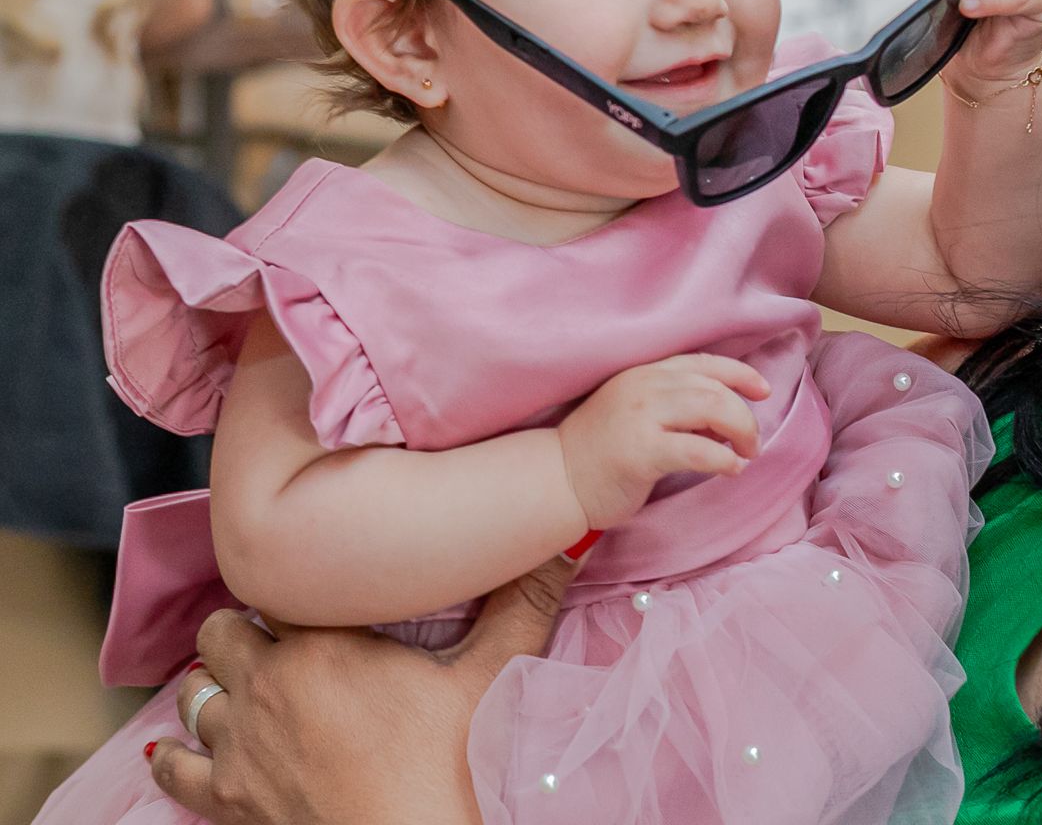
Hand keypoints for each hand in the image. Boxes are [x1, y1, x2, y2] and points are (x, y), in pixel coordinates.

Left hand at [148, 555, 577, 824]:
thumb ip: (524, 601)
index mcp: (320, 643)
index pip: (283, 584)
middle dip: (249, 625)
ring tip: (251, 680)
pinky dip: (180, 751)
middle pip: (224, 629)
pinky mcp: (224, 801)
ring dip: (218, 680)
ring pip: (196, 689)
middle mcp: (264, 686)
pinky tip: (188, 745)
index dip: (303, 582)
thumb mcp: (492, 676)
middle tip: (290, 633)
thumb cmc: (452, 767)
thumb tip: (571, 536)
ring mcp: (236, 747)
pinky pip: (177, 766)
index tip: (327, 583)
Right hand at [557, 354, 770, 529]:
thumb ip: (676, 407)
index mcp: (645, 372)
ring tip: (747, 454)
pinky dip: (723, 459)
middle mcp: (645, 386)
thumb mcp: (639, 414)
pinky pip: (697, 449)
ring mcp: (641, 416)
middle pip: (715, 387)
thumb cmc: (601, 452)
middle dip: (744, 413)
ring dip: (741, 431)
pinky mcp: (640, 450)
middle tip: (754, 441)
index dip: (741, 373)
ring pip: (712, 409)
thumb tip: (724, 420)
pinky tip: (732, 469)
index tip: (763, 390)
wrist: (557, 479)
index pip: (704, 363)